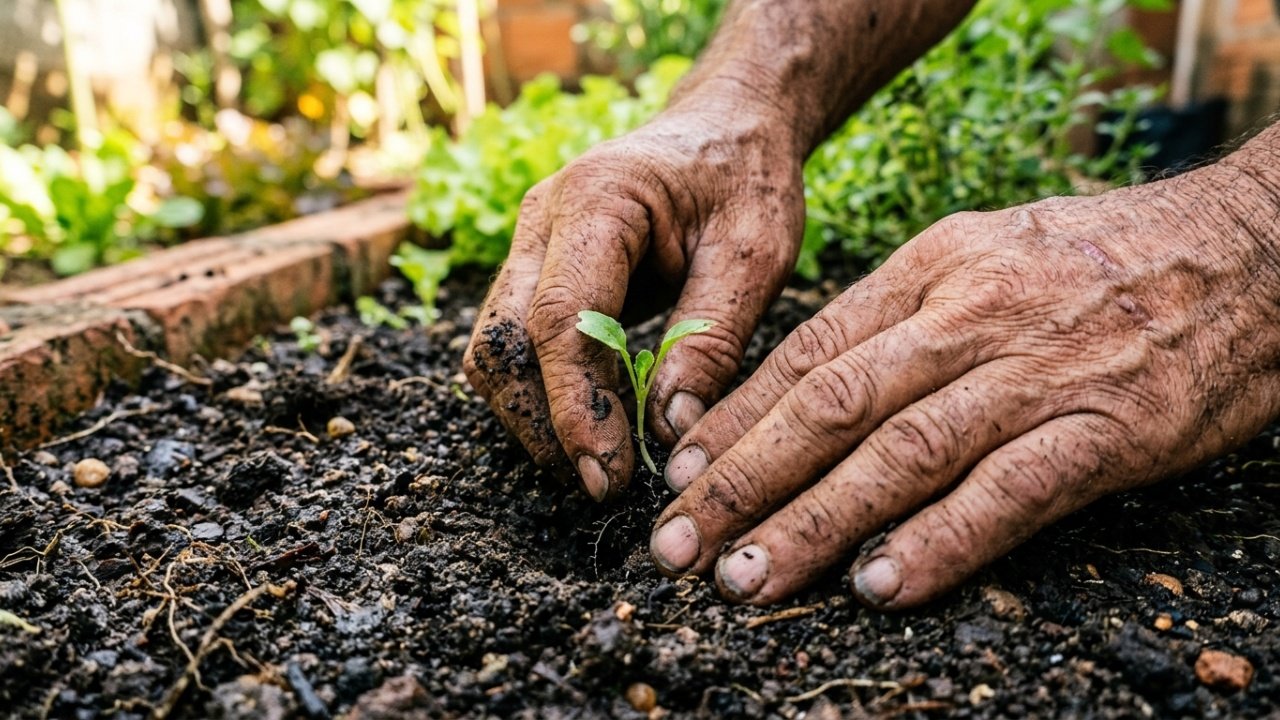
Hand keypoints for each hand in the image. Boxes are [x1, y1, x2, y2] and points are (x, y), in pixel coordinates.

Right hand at [463, 102, 805, 500]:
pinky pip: (516, 345)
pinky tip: (594, 426)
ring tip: (601, 463)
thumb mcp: (756, 255)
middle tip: (604, 483)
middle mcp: (542, 219)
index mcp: (598, 199)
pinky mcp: (537, 271)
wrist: (726, 129)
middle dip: (543, 422)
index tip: (609, 474)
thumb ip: (711, 340)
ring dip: (536, 415)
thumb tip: (668, 432)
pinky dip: (545, 393)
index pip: (560, 318)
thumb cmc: (747, 180)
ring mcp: (530, 245)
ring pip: (495, 349)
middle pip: (503, 340)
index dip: (575, 406)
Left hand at [649, 161, 1279, 607]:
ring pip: (902, 454)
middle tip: (679, 546)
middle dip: (745, 482)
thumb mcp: (985, 253)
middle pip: (833, 406)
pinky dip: (939, 542)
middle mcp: (971, 317)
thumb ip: (900, 314)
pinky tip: (880, 587)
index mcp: (932, 269)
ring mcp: (1039, 373)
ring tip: (751, 580)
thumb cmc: (1102, 259)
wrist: (1251, 248)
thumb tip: (808, 383)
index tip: (681, 475)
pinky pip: (1008, 493)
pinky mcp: (1109, 428)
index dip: (736, 420)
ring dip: (816, 524)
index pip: (809, 353)